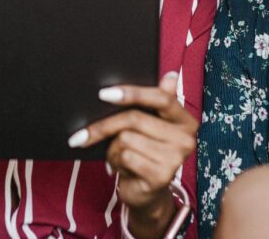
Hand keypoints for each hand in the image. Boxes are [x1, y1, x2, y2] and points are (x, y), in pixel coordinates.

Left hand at [69, 72, 195, 213]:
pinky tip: (123, 168)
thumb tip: (170, 76)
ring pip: (126, 138)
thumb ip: (158, 101)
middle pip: (134, 118)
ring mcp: (176, 158)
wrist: (146, 192)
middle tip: (82, 135)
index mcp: (185, 120)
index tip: (102, 94)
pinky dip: (116, 161)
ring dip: (113, 148)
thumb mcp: (149, 125)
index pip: (161, 98)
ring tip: (118, 156)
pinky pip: (125, 156)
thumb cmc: (145, 152)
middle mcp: (186, 138)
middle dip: (104, 126)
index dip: (132, 93)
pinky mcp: (162, 176)